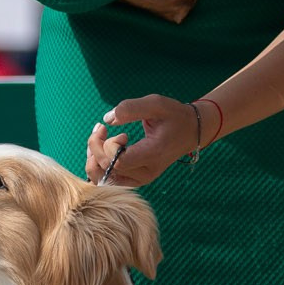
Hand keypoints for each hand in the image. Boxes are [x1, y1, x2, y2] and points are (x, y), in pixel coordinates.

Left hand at [86, 94, 202, 186]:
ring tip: (99, 139)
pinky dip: (98, 166)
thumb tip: (107, 119)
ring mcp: (141, 179)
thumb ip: (130, 108)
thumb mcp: (156, 104)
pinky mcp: (135, 180)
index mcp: (153, 155)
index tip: (121, 132)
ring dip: (93, 158)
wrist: (189, 132)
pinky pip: (108, 181)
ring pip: (103, 179)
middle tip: (101, 128)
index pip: (119, 161)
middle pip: (108, 169)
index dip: (110, 145)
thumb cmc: (173, 116)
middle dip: (96, 147)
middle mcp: (146, 172)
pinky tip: (102, 149)